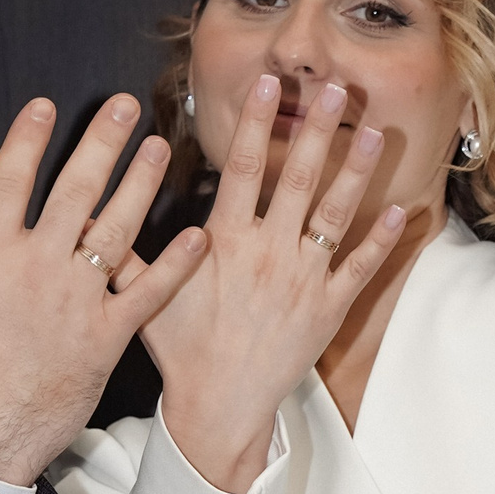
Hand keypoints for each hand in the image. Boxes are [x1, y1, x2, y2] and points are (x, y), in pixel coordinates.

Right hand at [0, 97, 206, 484]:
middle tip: (126, 107)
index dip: (26, 139)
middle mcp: (36, 269)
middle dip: (102, 143)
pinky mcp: (105, 339)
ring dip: (141, 186)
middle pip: (75, 190)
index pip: (8, 181)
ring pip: (116, 230)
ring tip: (161, 150)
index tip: (46, 105)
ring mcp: (75, 302)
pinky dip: (174, 265)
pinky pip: (147, 294)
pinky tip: (198, 235)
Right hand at [106, 73, 404, 491]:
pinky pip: (361, 268)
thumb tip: (92, 213)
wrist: (219, 408)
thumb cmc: (182, 352)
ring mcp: (303, 281)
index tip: (267, 85)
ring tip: (373, 131)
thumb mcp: (147, 296)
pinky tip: (403, 210)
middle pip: (297, 179)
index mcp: (224, 243)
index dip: (254, 123)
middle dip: (316, 129)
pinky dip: (382, 239)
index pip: (241, 169)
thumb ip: (126, 251)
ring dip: (355, 171)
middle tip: (336, 87)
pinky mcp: (327, 310)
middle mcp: (268, 254)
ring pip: (335, 215)